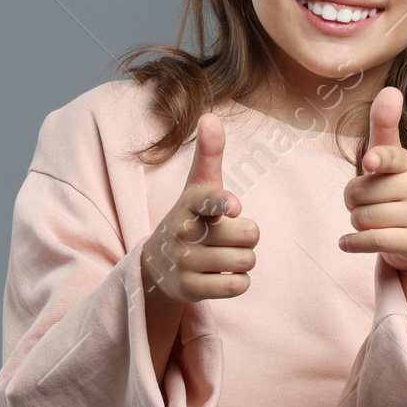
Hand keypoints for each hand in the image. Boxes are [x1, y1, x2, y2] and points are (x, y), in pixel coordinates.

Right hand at [142, 115, 258, 377]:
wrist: (157, 265)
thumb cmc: (190, 218)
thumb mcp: (196, 187)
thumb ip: (209, 154)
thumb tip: (210, 116)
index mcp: (191, 203)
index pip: (208, 200)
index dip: (222, 203)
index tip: (233, 207)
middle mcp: (185, 232)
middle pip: (249, 235)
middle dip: (247, 237)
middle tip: (227, 237)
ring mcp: (185, 263)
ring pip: (246, 261)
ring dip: (243, 260)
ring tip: (222, 256)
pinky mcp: (190, 290)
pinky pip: (237, 287)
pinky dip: (238, 282)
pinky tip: (221, 276)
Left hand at [340, 86, 406, 320]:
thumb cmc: (396, 193)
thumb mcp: (390, 160)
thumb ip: (384, 127)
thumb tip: (391, 89)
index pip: (389, 156)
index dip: (377, 159)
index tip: (369, 163)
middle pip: (359, 193)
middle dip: (353, 203)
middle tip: (368, 205)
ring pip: (362, 218)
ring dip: (356, 224)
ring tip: (371, 222)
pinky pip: (373, 240)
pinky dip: (353, 243)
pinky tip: (347, 243)